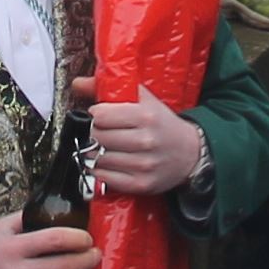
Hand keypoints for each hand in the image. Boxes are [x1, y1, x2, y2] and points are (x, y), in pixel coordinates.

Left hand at [88, 86, 208, 198]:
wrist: (191, 153)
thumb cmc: (162, 124)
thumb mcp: (143, 99)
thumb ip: (111, 88)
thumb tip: (78, 83)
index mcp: (146, 116)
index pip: (101, 116)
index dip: (94, 115)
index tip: (97, 115)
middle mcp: (146, 141)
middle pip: (98, 137)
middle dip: (92, 134)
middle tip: (96, 132)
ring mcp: (144, 165)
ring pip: (100, 159)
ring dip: (93, 153)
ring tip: (98, 147)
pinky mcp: (141, 184)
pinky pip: (107, 179)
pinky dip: (99, 171)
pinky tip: (104, 163)